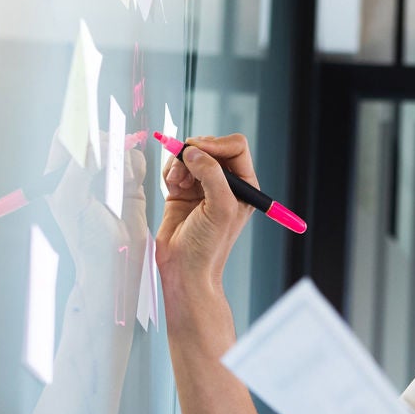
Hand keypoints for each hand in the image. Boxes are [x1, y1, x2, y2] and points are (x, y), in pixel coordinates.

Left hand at [48, 142, 148, 304]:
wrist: (117, 263)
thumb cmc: (88, 239)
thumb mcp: (72, 198)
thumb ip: (81, 166)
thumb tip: (98, 145)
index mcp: (59, 176)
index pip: (65, 138)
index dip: (78, 131)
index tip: (95, 136)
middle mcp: (82, 173)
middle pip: (95, 138)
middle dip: (107, 145)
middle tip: (113, 160)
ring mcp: (107, 177)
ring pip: (118, 147)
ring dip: (123, 158)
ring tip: (123, 181)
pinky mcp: (129, 184)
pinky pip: (136, 160)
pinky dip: (137, 166)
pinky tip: (133, 184)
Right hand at [155, 134, 258, 336]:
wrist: (184, 269)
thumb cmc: (208, 247)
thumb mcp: (220, 208)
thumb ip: (211, 175)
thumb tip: (194, 151)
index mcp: (244, 185)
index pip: (235, 147)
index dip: (217, 144)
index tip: (200, 151)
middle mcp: (225, 183)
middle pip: (210, 146)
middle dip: (195, 152)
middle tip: (185, 167)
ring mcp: (202, 186)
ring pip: (190, 154)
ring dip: (180, 162)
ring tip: (178, 182)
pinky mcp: (182, 191)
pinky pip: (174, 166)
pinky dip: (170, 171)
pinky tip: (172, 186)